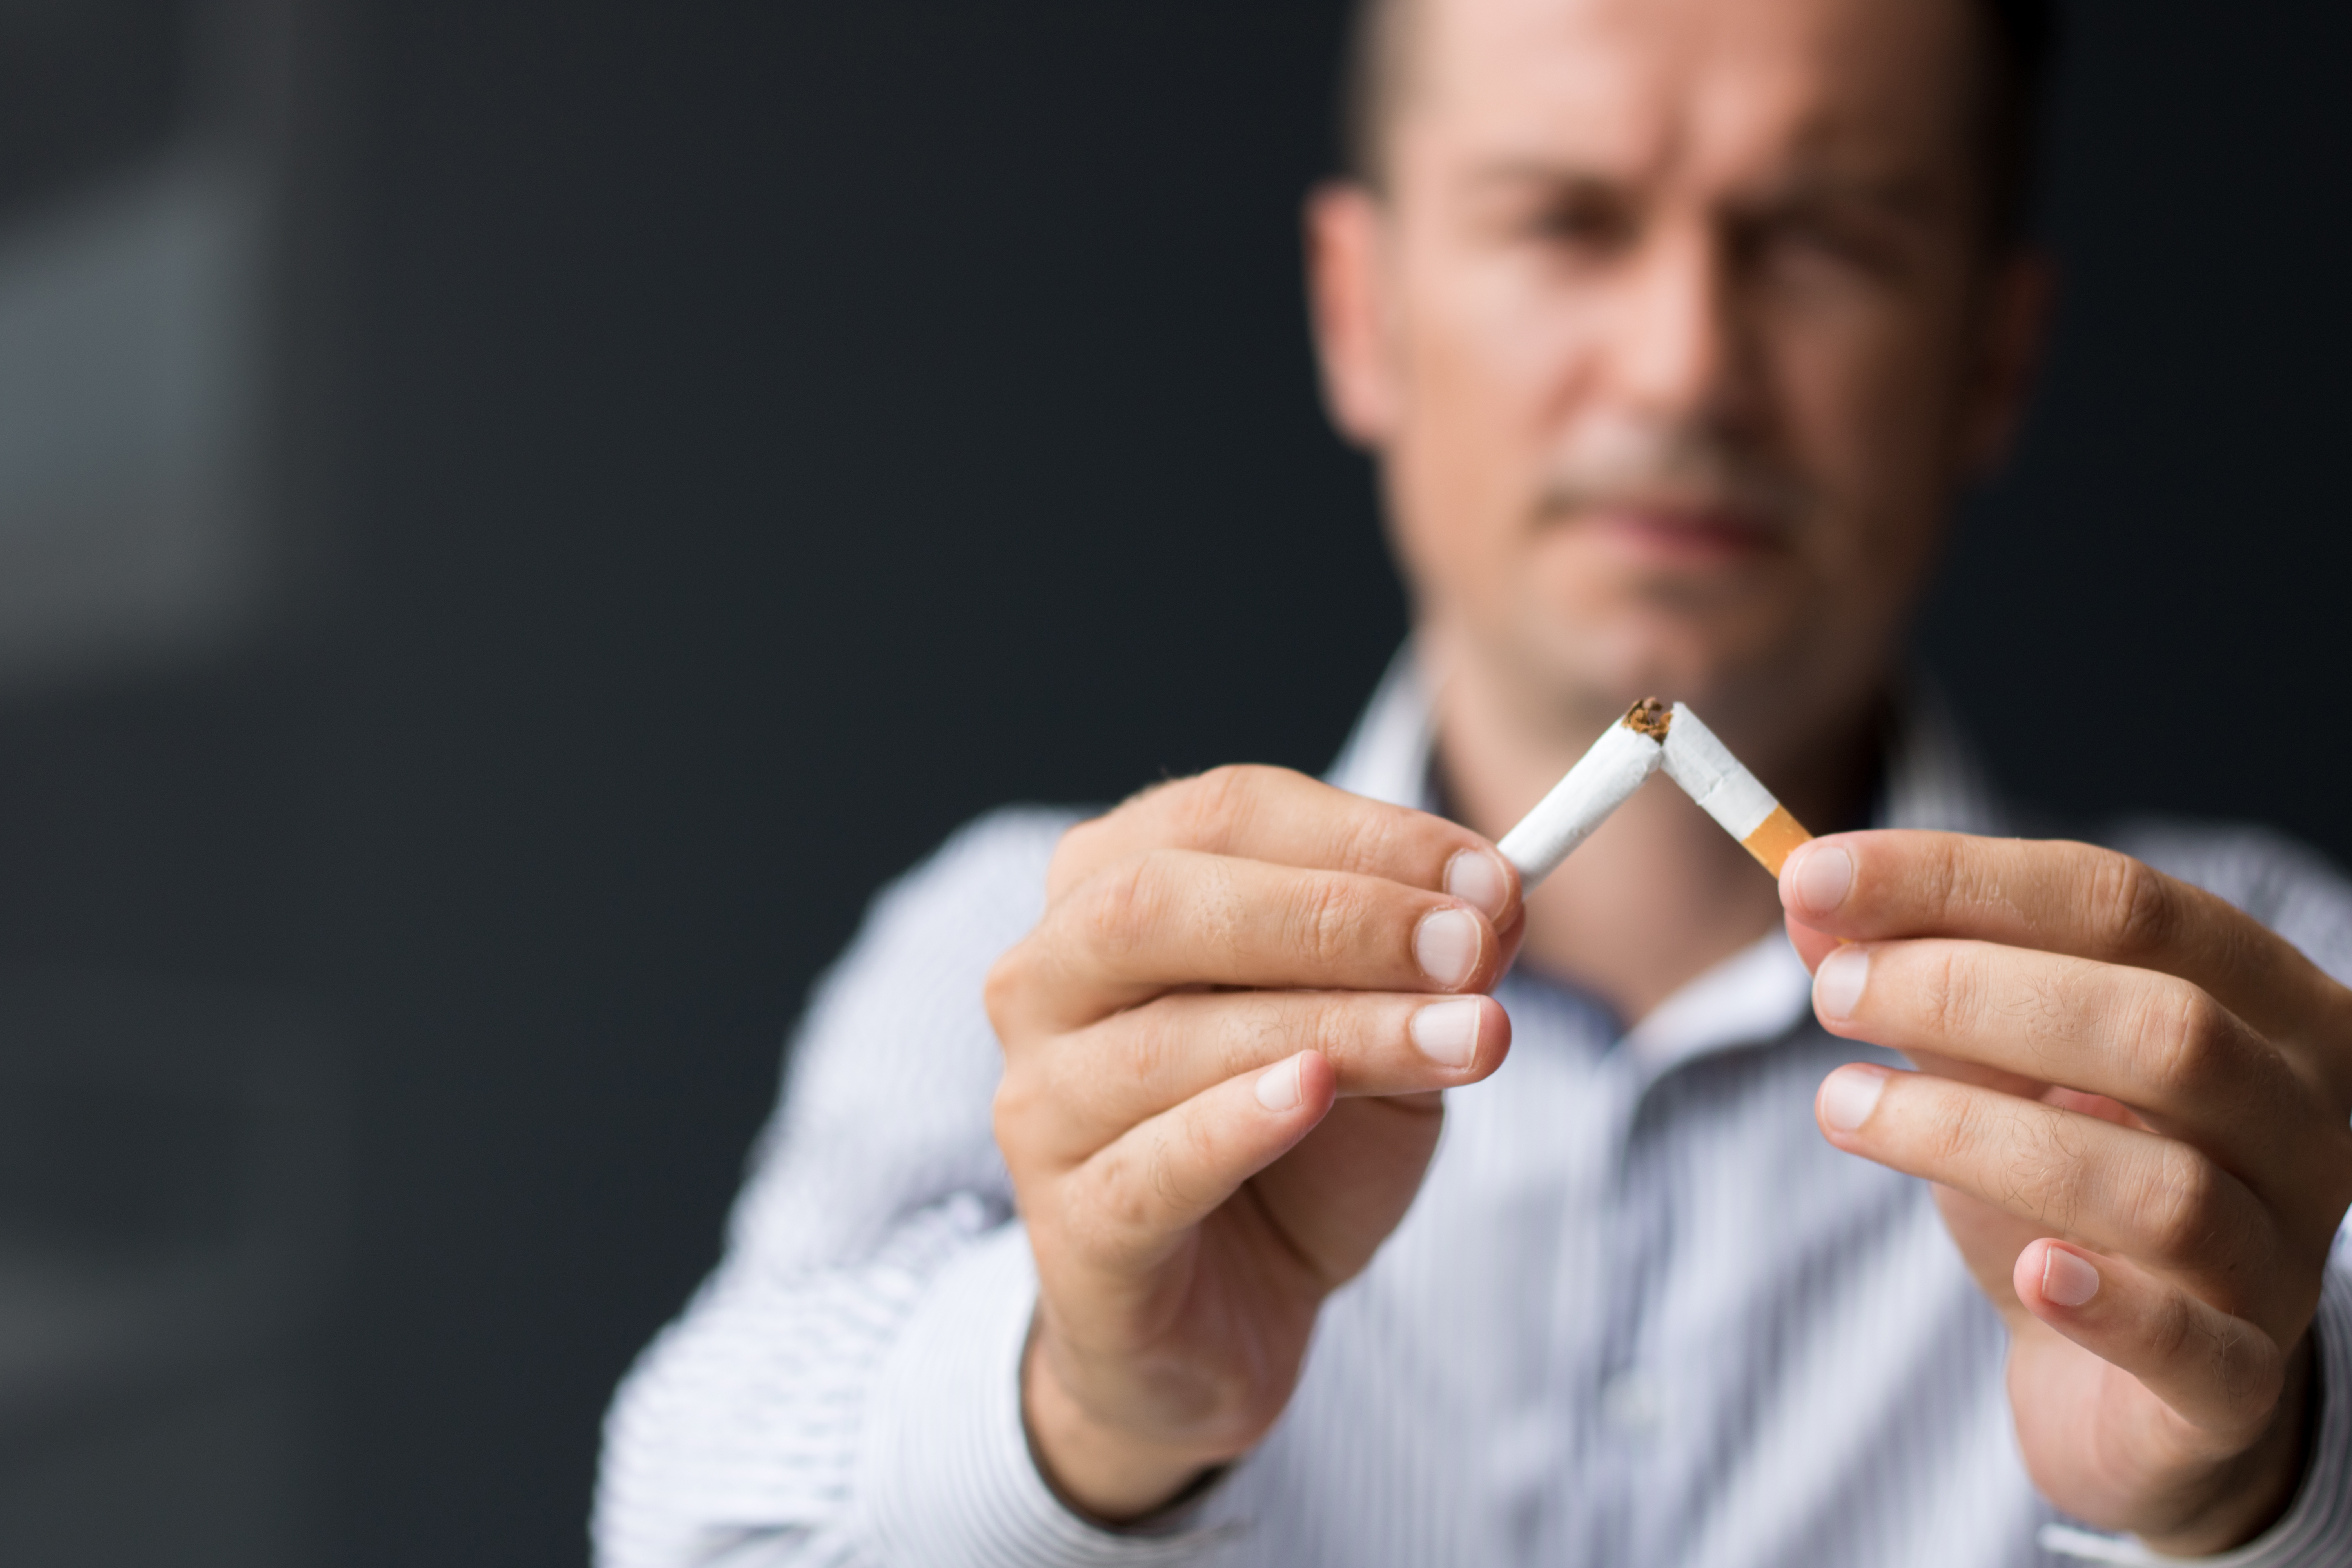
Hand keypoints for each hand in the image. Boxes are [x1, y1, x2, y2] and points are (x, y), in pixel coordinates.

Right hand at [986, 767, 1521, 1521]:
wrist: (1226, 1315)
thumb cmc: (1292, 1145)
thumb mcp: (1378, 1035)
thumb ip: (1417, 967)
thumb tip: (1496, 902)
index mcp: (1109, 889)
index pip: (1221, 814)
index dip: (1362, 836)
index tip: (1492, 881)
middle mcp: (1047, 981)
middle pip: (1159, 902)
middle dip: (1332, 913)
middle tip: (1470, 947)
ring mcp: (1042, 1104)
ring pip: (1173, 1039)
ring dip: (1339, 1027)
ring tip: (1469, 1038)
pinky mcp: (1071, 1229)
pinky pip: (1150, 1166)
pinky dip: (1239, 1121)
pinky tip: (1316, 1093)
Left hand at [1780, 832, 2351, 1552]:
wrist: (2124, 1377)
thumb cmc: (2065, 1183)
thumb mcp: (1992, 1063)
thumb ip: (1921, 975)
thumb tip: (1810, 895)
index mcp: (2272, 1008)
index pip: (2126, 905)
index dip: (1960, 880)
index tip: (1813, 876)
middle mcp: (2308, 1123)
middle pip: (2163, 1028)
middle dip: (1970, 994)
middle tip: (1830, 994)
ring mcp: (2287, 1257)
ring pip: (2158, 1185)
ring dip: (1974, 1133)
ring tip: (1843, 1105)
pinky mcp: (2236, 1384)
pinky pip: (2191, 1343)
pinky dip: (2104, 1301)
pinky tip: (2029, 1271)